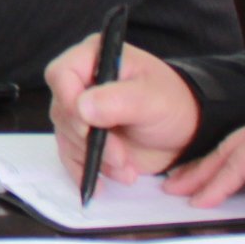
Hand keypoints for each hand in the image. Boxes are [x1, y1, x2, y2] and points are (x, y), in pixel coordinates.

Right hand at [42, 37, 202, 186]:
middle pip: (62, 111)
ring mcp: (78, 111)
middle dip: (89, 139)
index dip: (68, 100)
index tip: (87, 127)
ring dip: (95, 159)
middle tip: (121, 156)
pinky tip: (102, 185)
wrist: (184, 131)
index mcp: (93, 58)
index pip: (60, 74)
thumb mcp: (153, 98)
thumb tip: (81, 108)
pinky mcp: (82, 137)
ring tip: (127, 169)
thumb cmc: (172, 103)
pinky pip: (70, 156)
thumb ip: (119, 100)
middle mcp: (79, 82)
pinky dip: (85, 172)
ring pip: (66, 137)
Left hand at [167, 94, 244, 205]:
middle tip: (177, 183)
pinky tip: (203, 200)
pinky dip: (219, 185)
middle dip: (202, 166)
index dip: (222, 161)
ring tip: (180, 192)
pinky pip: (238, 166)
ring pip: (228, 153)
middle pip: (231, 145)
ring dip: (202, 175)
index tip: (202, 175)